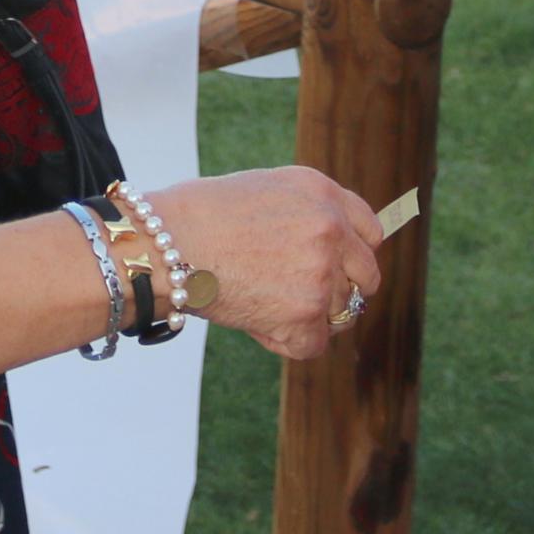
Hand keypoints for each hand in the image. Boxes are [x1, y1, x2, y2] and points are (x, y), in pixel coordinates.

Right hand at [155, 165, 384, 360]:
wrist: (163, 243)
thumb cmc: (197, 215)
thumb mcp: (264, 189)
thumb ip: (305, 212)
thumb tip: (328, 246)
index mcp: (322, 193)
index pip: (370, 232)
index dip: (352, 253)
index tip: (335, 266)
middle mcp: (331, 230)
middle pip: (366, 277)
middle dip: (339, 290)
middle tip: (301, 296)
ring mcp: (320, 274)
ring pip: (340, 313)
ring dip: (308, 317)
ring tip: (263, 304)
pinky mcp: (303, 316)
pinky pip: (313, 344)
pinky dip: (285, 341)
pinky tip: (254, 322)